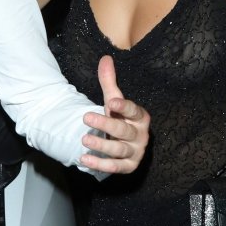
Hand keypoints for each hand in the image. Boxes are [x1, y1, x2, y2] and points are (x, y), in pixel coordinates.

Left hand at [79, 55, 150, 174]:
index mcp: (140, 117)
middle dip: (106, 124)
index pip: (133, 110)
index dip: (123, 106)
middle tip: (86, 117)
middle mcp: (140, 135)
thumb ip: (109, 82)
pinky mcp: (128, 166)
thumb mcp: (113, 101)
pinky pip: (115, 167)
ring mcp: (135, 152)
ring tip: (84, 139)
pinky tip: (84, 158)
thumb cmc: (119, 119)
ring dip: (102, 145)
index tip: (111, 102)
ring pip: (119, 150)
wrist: (124, 143)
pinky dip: (100, 164)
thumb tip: (105, 58)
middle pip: (124, 130)